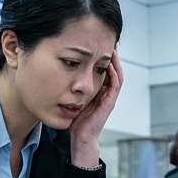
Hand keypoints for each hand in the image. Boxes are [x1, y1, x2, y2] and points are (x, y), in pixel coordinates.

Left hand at [68, 51, 124, 165]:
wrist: (79, 137)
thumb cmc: (74, 118)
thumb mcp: (71, 97)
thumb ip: (71, 85)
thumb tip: (60, 68)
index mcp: (98, 90)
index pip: (103, 69)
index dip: (102, 56)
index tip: (98, 43)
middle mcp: (105, 92)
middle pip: (112, 69)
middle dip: (111, 55)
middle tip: (108, 40)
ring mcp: (109, 97)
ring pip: (116, 75)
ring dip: (116, 62)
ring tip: (113, 49)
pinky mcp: (109, 102)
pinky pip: (115, 85)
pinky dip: (114, 74)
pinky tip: (110, 64)